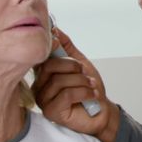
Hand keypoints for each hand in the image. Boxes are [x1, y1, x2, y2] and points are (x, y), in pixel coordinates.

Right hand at [31, 27, 120, 141]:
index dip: (49, 46)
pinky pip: (66, 95)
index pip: (40, 56)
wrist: (101, 111)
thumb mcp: (79, 63)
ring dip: (81, 81)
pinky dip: (83, 92)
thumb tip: (55, 30)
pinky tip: (91, 95)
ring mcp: (43, 100)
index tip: (57, 41)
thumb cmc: (89, 89)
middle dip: (72, 66)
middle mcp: (39, 86)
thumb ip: (67, 47)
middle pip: (49, 66)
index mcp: (43, 74)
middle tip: (85, 72)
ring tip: (91, 86)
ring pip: (59, 81)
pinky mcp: (51, 112)